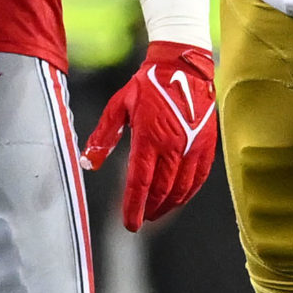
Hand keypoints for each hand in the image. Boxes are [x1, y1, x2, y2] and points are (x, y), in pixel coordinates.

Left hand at [82, 42, 219, 230]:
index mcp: (149, 137)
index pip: (140, 182)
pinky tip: (178, 199)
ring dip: (168, 205)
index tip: (129, 224)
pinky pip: (198, 178)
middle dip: (150, 209)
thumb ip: (103, 137)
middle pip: (161, 190)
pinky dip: (188, 193)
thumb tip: (87, 163)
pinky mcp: (206, 145)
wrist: (183, 68)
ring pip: (181, 188)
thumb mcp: (117, 106)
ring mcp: (192, 147)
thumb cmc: (147, 85)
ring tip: (157, 213)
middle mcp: (173, 146)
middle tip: (141, 218)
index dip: (134, 206)